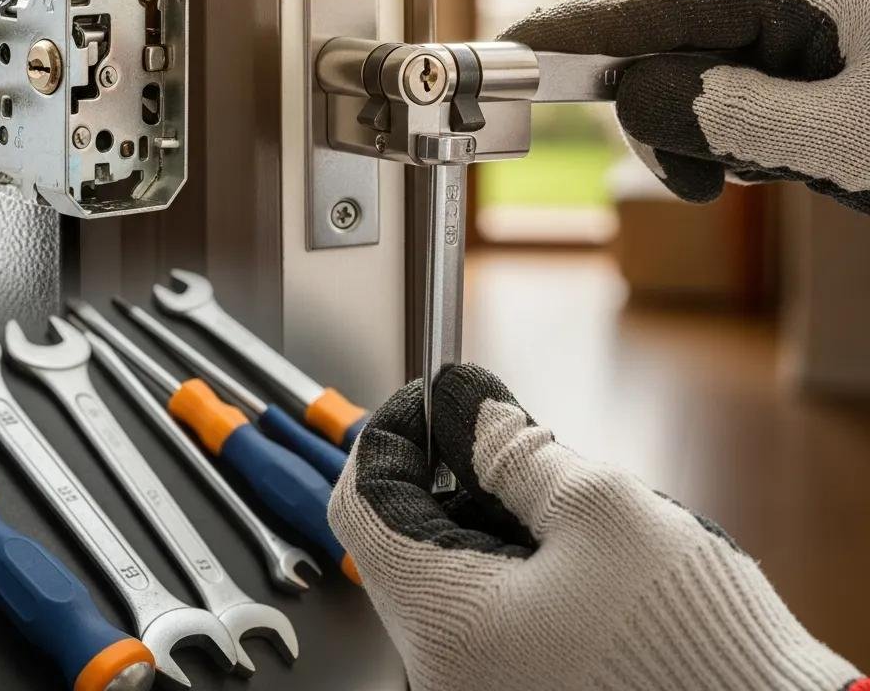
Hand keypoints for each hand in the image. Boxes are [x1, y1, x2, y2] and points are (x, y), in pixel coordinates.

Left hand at [329, 364, 864, 690]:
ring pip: (450, 567)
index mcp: (446, 623)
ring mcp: (476, 686)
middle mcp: (443, 671)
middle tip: (518, 439)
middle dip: (456, 469)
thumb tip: (464, 398)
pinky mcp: (512, 688)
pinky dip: (514, 557)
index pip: (364, 501)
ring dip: (492, 512)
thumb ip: (513, 446)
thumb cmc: (695, 642)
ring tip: (567, 506)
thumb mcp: (601, 509)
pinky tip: (576, 552)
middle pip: (407, 534)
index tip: (435, 397)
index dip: (393, 432)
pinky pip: (484, 607)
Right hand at [501, 0, 869, 211]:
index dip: (583, 23)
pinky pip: (739, 92)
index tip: (515, 47)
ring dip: (705, 133)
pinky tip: (781, 160)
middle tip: (689, 179)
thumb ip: (736, 117)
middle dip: (661, 109)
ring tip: (767, 172)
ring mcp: (813, 27)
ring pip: (704, 74)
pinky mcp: (817, 63)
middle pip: (679, 39)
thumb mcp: (845, 139)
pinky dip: (733, 136)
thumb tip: (638, 96)